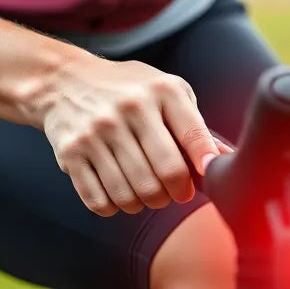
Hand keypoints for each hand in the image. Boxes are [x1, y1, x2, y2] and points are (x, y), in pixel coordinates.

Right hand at [37, 54, 221, 215]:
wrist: (63, 81)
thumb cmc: (129, 91)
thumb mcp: (167, 93)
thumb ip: (196, 126)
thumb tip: (226, 161)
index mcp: (161, 91)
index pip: (194, 139)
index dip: (204, 168)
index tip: (205, 179)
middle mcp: (128, 109)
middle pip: (165, 175)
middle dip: (175, 194)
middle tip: (173, 192)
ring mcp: (96, 131)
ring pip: (132, 194)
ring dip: (144, 203)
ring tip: (146, 194)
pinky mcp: (70, 152)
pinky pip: (99, 201)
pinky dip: (113, 207)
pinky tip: (117, 194)